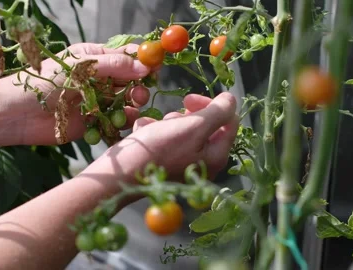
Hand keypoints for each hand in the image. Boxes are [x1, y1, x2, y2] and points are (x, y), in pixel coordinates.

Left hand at [0, 43, 156, 144]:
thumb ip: (113, 65)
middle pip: (129, 80)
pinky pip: (114, 121)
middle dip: (139, 84)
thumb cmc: (43, 81)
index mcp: (94, 58)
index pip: (125, 56)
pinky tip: (123, 120)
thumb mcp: (80, 66)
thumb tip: (144, 66)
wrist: (16, 113)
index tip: (155, 68)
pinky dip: (123, 121)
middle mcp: (97, 79)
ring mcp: (95, 101)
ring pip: (125, 101)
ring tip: (133, 104)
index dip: (142, 61)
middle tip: (141, 91)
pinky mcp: (92, 122)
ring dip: (133, 102)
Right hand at [83, 92, 238, 181]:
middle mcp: (202, 162)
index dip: (212, 104)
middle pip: (204, 125)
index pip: (228, 122)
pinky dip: (153, 131)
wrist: (120, 174)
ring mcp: (183, 163)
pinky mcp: (164, 162)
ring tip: (152, 129)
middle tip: (171, 116)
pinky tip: (142, 135)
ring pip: (181, 129)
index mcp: (216, 156)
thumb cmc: (159, 150)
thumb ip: (217, 112)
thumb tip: (231, 100)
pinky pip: (164, 138)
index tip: (189, 98)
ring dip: (166, 122)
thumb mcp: (193, 126)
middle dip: (184, 116)